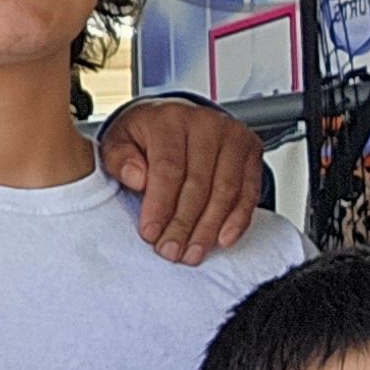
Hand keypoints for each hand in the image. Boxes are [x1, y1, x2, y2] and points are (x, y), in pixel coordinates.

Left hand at [98, 97, 259, 263]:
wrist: (175, 117)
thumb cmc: (146, 134)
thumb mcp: (119, 140)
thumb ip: (119, 159)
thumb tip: (137, 177)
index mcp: (168, 119)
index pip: (168, 168)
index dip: (160, 205)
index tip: (151, 233)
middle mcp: (205, 123)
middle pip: (198, 183)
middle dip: (183, 224)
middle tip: (172, 251)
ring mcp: (232, 135)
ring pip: (225, 190)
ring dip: (209, 227)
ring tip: (193, 252)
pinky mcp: (250, 149)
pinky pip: (248, 190)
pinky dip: (237, 219)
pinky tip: (223, 238)